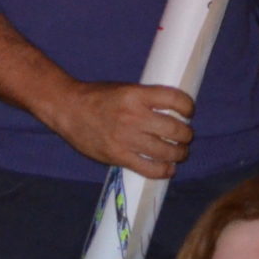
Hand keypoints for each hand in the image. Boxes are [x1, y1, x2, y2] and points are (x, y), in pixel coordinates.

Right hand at [44, 81, 194, 180]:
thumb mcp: (124, 88)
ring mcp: (126, 138)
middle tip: (186, 136)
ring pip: (166, 151)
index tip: (189, 111)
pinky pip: (149, 168)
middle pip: (174, 129)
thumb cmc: (97, 97)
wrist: (68, 109)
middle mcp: (133, 116)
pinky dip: (164, 170)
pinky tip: (169, 168)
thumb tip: (174, 111)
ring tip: (181, 152)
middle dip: (186, 134)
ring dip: (180, 153)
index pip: (174, 100)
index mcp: (136, 95)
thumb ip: (147, 99)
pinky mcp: (119, 156)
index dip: (188, 106)